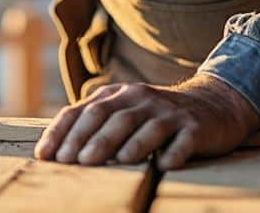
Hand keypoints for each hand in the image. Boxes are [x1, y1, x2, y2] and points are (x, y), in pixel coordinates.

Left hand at [33, 73, 259, 170]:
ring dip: (128, 144)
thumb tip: (55, 152)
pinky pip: (182, 141)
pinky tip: (164, 164)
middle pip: (111, 116)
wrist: (213, 105)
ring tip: (114, 162)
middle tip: (74, 162)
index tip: (46, 155)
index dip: (63, 132)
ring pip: (145, 126)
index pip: (83, 110)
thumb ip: (96, 124)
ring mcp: (169, 112)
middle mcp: (141, 99)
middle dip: (90, 139)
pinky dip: (173, 152)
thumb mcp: (126, 112)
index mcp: (119, 95)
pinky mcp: (194, 128)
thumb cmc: (157, 117)